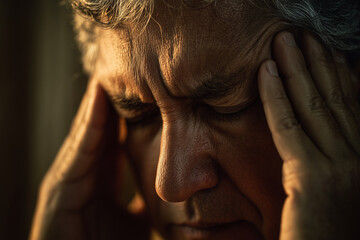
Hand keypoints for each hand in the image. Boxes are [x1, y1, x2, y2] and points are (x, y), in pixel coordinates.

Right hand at [29, 81, 148, 239]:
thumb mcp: (138, 222)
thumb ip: (147, 203)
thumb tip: (166, 190)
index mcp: (103, 180)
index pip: (117, 138)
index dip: (129, 113)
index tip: (147, 88)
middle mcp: (85, 174)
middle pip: (103, 127)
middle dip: (114, 99)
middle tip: (129, 66)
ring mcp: (70, 177)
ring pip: (89, 130)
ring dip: (101, 100)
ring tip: (114, 69)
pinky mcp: (59, 187)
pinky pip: (80, 147)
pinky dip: (91, 120)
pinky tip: (100, 93)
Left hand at [258, 31, 359, 238]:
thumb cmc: (322, 231)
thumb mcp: (330, 188)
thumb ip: (324, 159)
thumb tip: (309, 134)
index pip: (349, 107)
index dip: (335, 74)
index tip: (321, 51)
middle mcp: (358, 157)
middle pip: (334, 99)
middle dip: (315, 63)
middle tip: (299, 35)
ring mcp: (341, 167)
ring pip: (314, 105)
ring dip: (297, 68)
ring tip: (283, 40)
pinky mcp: (314, 178)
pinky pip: (288, 127)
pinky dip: (275, 96)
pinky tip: (266, 71)